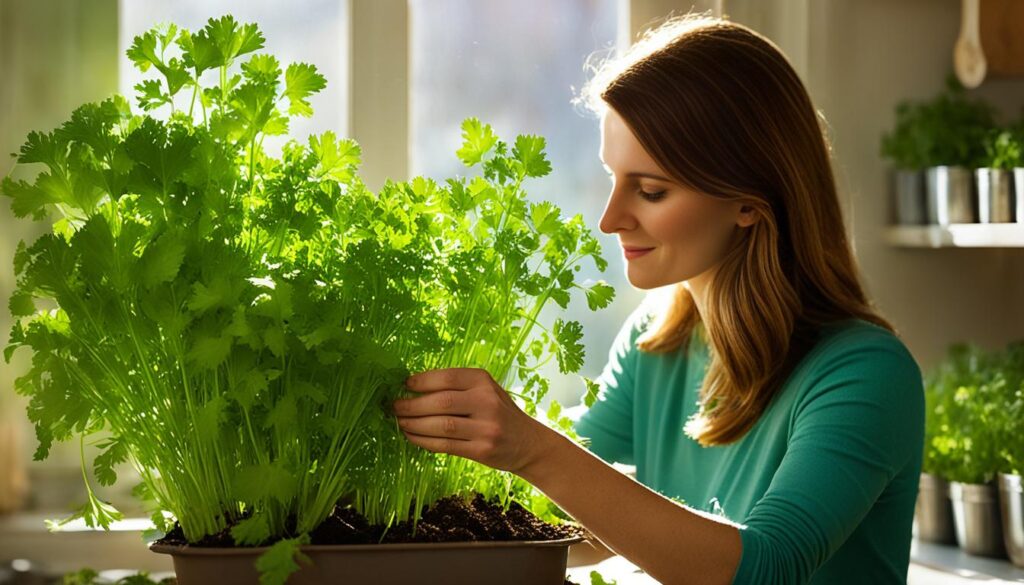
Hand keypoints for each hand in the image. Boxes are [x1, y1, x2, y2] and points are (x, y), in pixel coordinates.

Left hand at [392, 367, 551, 474]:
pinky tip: (412, 436)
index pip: (447, 378)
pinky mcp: (482, 451)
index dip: (422, 381)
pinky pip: (445, 445)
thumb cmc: (498, 413)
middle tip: (394, 407)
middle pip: (441, 403)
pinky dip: (424, 441)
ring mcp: (486, 428)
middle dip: (412, 405)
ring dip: (414, 425)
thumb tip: (413, 388)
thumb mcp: (485, 391)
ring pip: (441, 426)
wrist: (528, 443)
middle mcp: (487, 402)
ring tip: (400, 422)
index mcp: (484, 381)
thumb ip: (457, 388)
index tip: (404, 385)